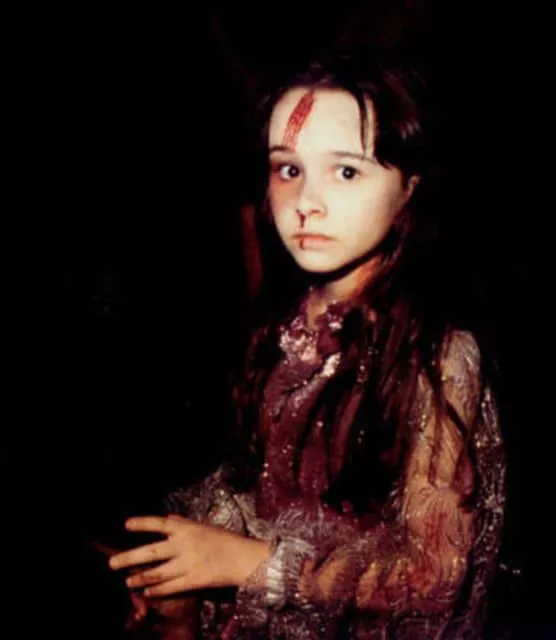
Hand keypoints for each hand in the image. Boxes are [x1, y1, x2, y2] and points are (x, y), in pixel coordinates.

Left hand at [109, 514, 269, 596]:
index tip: (126, 525)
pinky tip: (146, 592)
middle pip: (152, 551)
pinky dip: (157, 590)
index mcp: (188, 528)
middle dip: (130, 557)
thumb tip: (167, 517)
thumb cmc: (226, 540)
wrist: (245, 558)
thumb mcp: (204, 526)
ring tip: (127, 581)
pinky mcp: (194, 580)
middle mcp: (185, 544)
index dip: (143, 523)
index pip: (160, 523)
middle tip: (112, 563)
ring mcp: (188, 563)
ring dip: (140, 577)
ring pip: (158, 572)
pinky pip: (171, 587)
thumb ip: (183, 523)